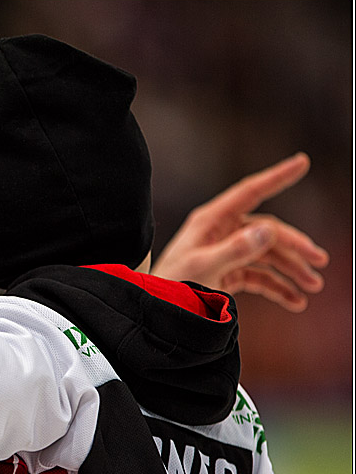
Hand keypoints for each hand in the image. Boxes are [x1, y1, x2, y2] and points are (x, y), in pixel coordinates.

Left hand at [151, 152, 328, 311]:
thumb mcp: (202, 268)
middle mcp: (221, 231)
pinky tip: (294, 301)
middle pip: (267, 231)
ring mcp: (226, 251)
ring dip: (291, 269)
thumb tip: (267, 231)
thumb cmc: (171, 286)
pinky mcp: (228, 272)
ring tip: (311, 286)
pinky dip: (278, 287)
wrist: (155, 311)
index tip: (301, 162)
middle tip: (318, 262)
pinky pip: (260, 275)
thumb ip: (235, 250)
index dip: (276, 176)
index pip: (249, 192)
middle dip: (295, 246)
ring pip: (268, 254)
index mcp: (211, 220)